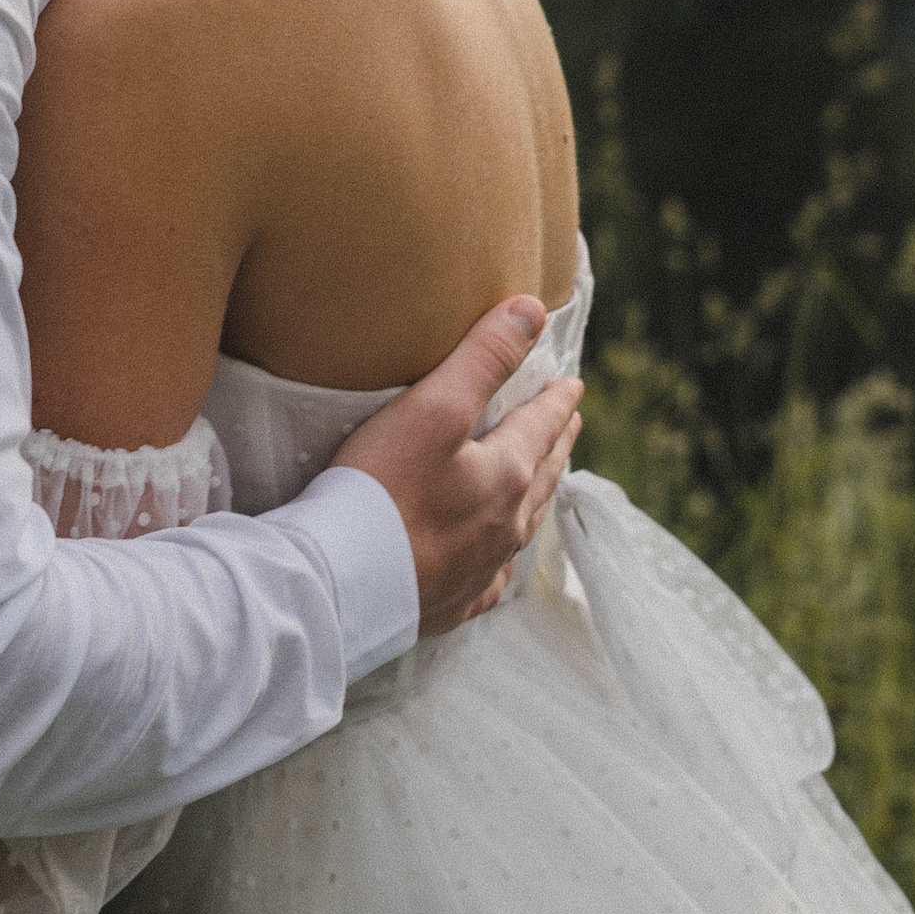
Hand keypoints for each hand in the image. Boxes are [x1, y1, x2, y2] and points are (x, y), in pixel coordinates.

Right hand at [331, 298, 582, 637]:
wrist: (342, 582)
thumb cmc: (382, 489)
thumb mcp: (433, 407)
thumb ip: (484, 357)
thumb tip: (532, 311)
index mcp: (508, 475)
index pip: (543, 426)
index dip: (557, 400)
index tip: (572, 385)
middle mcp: (504, 526)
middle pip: (541, 475)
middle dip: (555, 444)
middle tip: (567, 426)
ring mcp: (479, 569)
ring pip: (521, 526)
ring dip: (535, 496)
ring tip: (540, 482)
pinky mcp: (449, 602)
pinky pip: (488, 577)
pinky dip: (498, 559)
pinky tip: (494, 563)